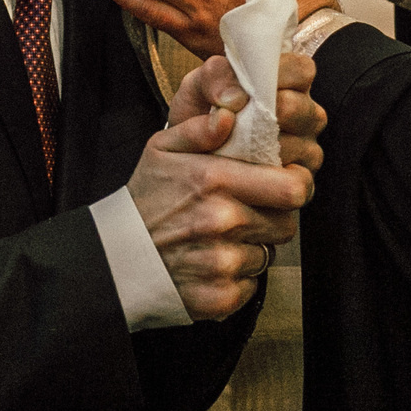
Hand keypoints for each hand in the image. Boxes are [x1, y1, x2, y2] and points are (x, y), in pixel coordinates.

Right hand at [129, 56, 321, 320]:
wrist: (114, 258)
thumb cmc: (144, 200)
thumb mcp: (162, 150)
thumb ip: (199, 128)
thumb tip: (231, 114)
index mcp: (215, 180)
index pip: (293, 188)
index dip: (296, 184)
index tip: (283, 182)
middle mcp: (223, 222)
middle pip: (287, 224)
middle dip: (272, 217)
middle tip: (244, 211)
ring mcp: (222, 263)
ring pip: (268, 255)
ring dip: (252, 247)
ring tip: (219, 238)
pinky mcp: (220, 297)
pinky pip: (251, 286)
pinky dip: (237, 278)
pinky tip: (211, 264)